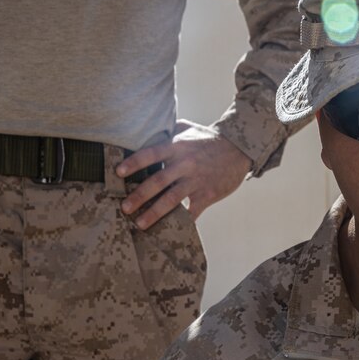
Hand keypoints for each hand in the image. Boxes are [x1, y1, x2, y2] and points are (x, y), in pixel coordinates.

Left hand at [116, 120, 252, 229]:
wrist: (239, 149)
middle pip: (158, 181)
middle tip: (125, 207)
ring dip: (154, 213)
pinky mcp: (208, 194)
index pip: (151, 153)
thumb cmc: (209, 139)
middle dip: (140, 195)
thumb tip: (145, 129)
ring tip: (140, 223)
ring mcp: (197, 181)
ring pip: (172, 199)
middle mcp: (186, 164)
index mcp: (178, 147)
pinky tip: (170, 231)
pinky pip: (192, 211)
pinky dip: (182, 222)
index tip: (118, 172)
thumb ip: (168, 131)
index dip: (134, 163)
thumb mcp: (188, 128)